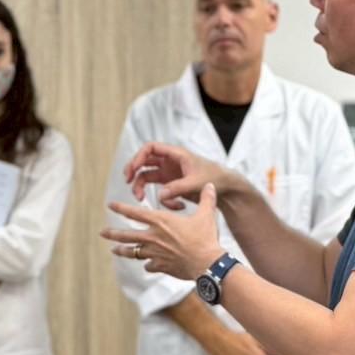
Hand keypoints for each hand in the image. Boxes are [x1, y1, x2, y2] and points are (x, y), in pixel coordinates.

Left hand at [102, 183, 225, 282]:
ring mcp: (155, 253)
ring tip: (114, 250)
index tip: (110, 205)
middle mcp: (153, 237)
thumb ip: (206, 199)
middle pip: (127, 235)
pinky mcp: (161, 266)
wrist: (207, 264)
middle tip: (102, 233)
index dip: (121, 208)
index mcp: (161, 222)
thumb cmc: (205, 238)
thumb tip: (210, 185)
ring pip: (133, 252)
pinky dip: (148, 265)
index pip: (135, 213)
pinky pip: (149, 265)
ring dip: (122, 250)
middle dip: (112, 233)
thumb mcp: (206, 215)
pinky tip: (147, 265)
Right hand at [123, 142, 237, 209]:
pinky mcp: (171, 184)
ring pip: (147, 175)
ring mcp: (169, 173)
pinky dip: (160, 199)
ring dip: (141, 186)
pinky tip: (174, 206)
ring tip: (140, 198)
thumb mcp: (196, 183)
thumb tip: (160, 196)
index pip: (151, 148)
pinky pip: (157, 189)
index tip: (134, 169)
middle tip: (127, 180)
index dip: (139, 156)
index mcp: (176, 154)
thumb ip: (178, 188)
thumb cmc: (214, 179)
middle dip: (133, 170)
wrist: (226, 188)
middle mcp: (169, 161)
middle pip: (144, 160)